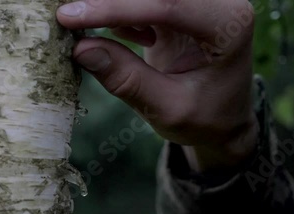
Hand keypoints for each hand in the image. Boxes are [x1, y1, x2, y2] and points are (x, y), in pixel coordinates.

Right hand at [57, 0, 257, 170]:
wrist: (223, 123)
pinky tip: (97, 25)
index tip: (70, 15)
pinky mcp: (178, 11)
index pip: (168, 4)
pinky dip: (114, 12)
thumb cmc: (205, 119)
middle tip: (66, 13)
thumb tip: (80, 49)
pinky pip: (141, 3)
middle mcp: (216, 4)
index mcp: (227, 24)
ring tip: (73, 19)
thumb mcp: (168, 109)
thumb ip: (127, 80)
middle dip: (106, 2)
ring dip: (107, 5)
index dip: (115, 8)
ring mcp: (197, 5)